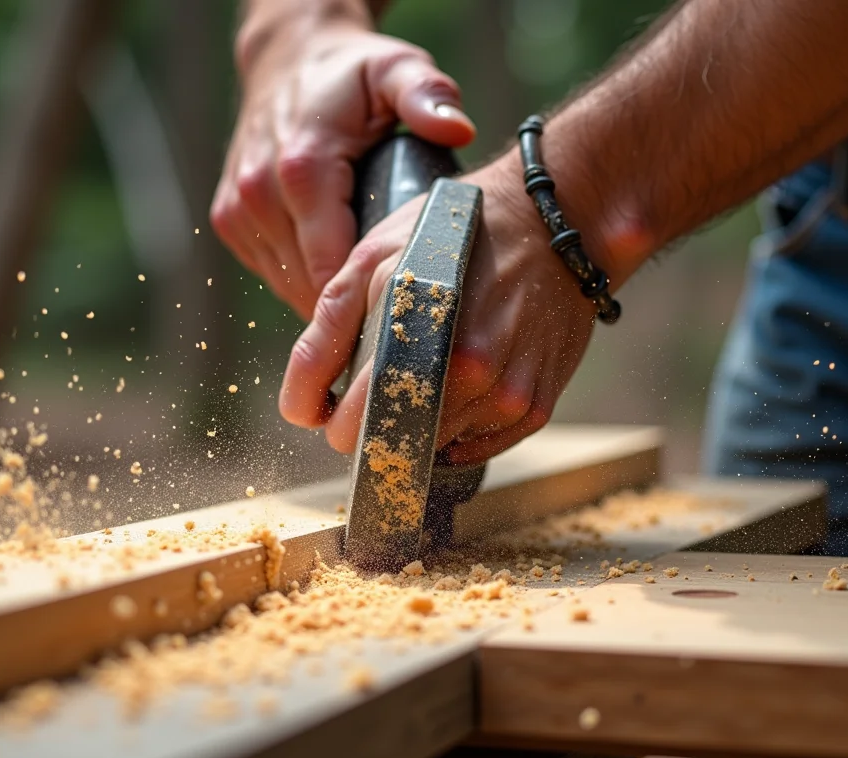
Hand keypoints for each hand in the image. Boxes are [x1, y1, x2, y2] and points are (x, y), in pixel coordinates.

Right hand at [210, 26, 475, 318]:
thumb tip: (457, 129)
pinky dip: (300, 279)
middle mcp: (258, 193)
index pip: (332, 269)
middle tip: (399, 312)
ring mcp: (237, 210)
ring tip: (371, 297)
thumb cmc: (352, 71)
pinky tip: (337, 276)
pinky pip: (269, 272)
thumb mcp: (396, 70)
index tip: (406, 310)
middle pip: (308, 286)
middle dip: (352, 307)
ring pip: (286, 286)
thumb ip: (426, 95)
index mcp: (302, 168)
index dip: (369, 300)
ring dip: (324, 299)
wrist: (289, 57)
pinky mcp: (228, 220)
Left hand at [279, 153, 597, 463]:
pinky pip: (484, 445)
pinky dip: (466, 426)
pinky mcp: (537, 405)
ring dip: (427, 420)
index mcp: (413, 342)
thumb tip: (299, 412)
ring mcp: (507, 394)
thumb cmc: (451, 235)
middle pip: (396, 443)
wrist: (548, 220)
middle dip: (382, 419)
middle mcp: (465, 376)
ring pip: (439, 447)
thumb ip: (325, 334)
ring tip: (438, 364)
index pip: (350, 430)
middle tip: (394, 371)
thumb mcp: (372, 261)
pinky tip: (466, 383)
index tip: (342, 400)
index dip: (336, 419)